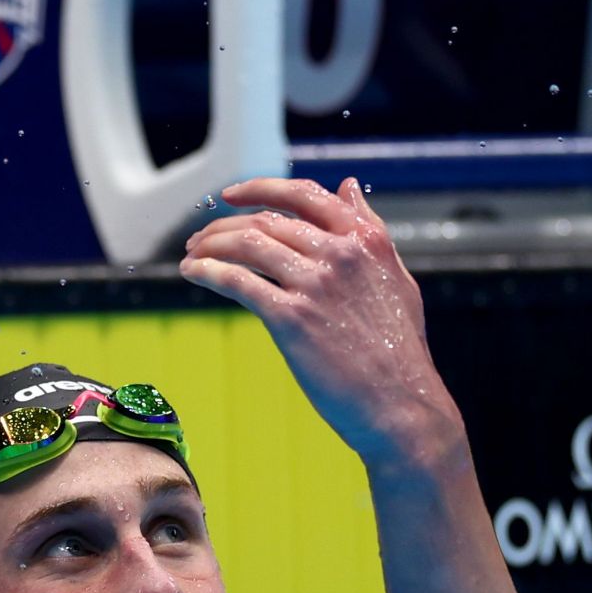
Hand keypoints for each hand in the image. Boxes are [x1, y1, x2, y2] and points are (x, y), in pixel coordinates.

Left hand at [179, 176, 462, 468]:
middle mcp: (340, 252)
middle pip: (267, 220)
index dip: (260, 188)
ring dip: (210, 245)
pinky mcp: (292, 317)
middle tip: (198, 238)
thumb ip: (371, 230)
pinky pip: (238, 280)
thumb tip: (348, 187)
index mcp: (365, 238)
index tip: (230, 195)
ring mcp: (316, 282)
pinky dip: (208, 271)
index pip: (304, 194)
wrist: (401, 406)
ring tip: (190, 256)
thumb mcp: (395, 276)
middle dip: (224, 225)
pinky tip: (192, 274)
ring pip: (248, 244)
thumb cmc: (399, 351)